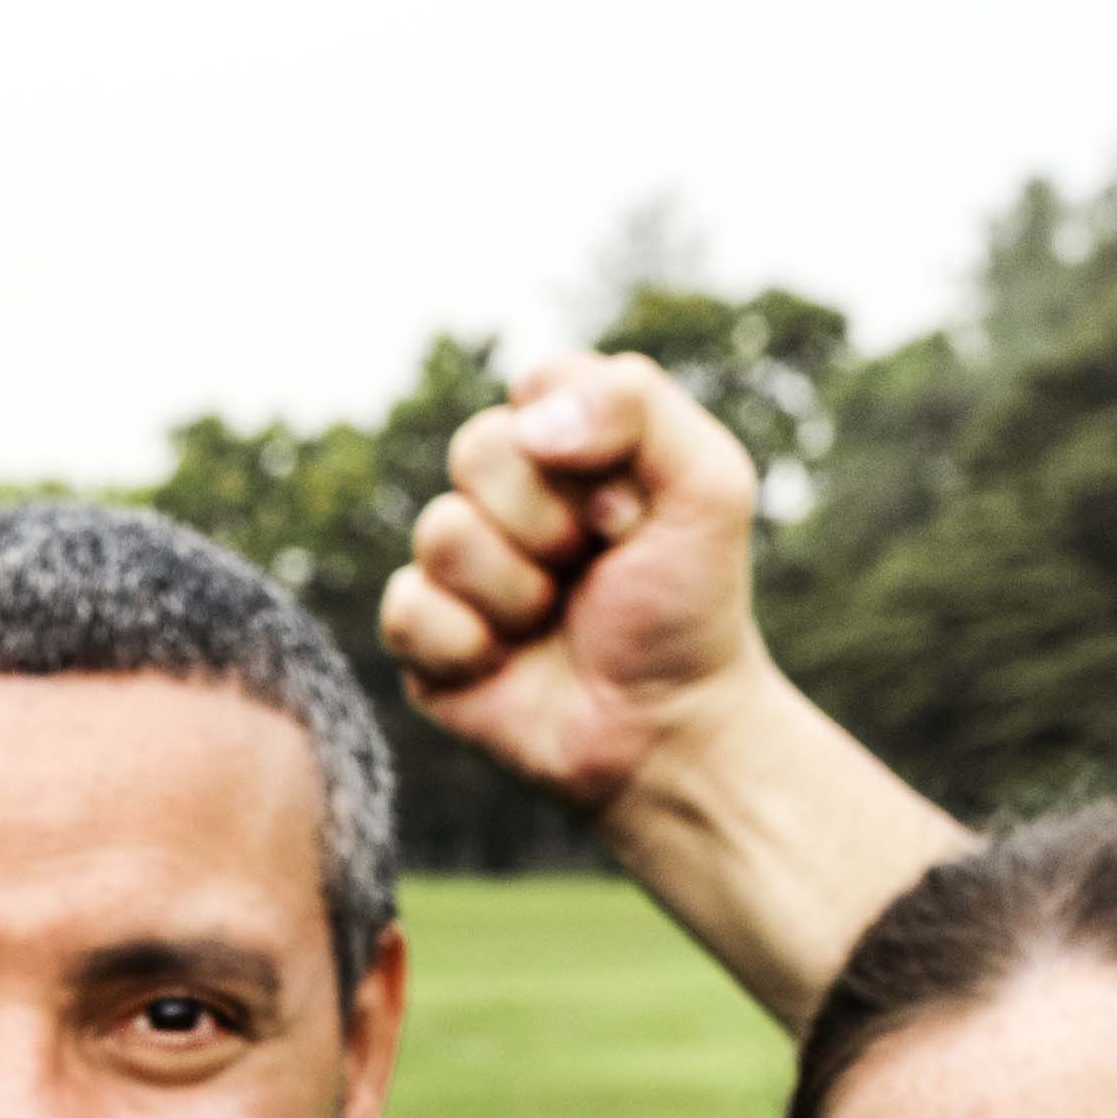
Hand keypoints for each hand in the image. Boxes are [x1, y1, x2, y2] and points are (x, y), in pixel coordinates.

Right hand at [386, 353, 772, 826]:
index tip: (631, 511)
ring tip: (555, 620)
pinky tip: (509, 664)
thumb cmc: (690, 606)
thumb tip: (530, 420)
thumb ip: (637, 406)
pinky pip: (409, 611)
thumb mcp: (707, 485)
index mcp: (568, 442)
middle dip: (550, 521)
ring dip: (516, 591)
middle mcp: (505, 494)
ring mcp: (459, 566)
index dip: (584, 447)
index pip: (538, 387)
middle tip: (592, 567)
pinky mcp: (424, 638)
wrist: (667, 730)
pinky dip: (469, 646)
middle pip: (478, 450)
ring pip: (441, 533)